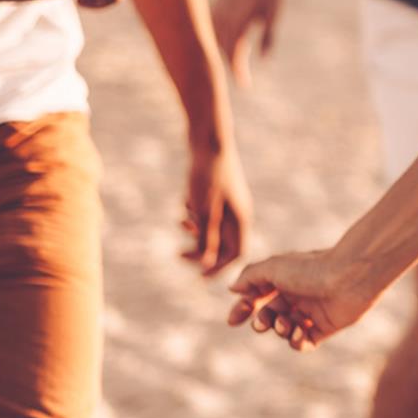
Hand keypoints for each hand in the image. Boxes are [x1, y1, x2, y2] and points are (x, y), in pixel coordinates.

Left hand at [181, 144, 251, 276]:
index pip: (237, 254)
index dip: (219, 268)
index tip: (199, 277)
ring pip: (214, 228)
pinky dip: (195, 215)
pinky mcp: (219, 192)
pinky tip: (185, 203)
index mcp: (240, 219)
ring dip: (196, 232)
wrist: (208, 139)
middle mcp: (238, 212)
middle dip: (201, 251)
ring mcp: (229, 201)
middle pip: (224, 243)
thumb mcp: (204, 212)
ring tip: (181, 222)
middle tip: (178, 255)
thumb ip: (207, 239)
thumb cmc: (207, 176)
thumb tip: (207, 263)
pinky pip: (208, 214)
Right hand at [212, 0, 279, 86]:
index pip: (234, 55)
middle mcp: (222, 19)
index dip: (238, 72)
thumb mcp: (274, 12)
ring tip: (238, 66)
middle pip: (223, 51)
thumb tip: (263, 60)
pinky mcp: (216, 6)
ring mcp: (217, 12)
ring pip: (217, 41)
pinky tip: (232, 46)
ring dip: (226, 55)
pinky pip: (215, 31)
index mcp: (237, 22)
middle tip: (244, 81)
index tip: (245, 86)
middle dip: (232, 67)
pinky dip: (222, 42)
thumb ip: (269, 37)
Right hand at [227, 248, 376, 351]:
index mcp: (285, 277)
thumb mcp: (274, 268)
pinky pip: (304, 342)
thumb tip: (233, 289)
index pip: (258, 296)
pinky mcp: (326, 326)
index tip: (234, 320)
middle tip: (262, 323)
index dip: (244, 308)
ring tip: (285, 324)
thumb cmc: (312, 269)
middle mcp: (298, 294)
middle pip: (270, 315)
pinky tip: (298, 333)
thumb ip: (250, 277)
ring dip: (280, 330)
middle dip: (262, 322)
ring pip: (285, 329)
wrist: (350, 277)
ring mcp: (312, 311)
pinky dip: (296, 341)